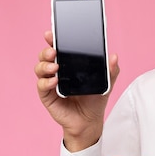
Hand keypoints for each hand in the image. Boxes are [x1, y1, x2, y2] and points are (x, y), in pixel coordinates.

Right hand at [34, 30, 119, 150]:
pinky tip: (54, 81)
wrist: (90, 121)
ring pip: (40, 68)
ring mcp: (50, 83)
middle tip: (54, 50)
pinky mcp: (47, 96)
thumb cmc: (95, 99)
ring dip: (45, 65)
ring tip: (55, 66)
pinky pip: (41, 86)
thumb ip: (111, 70)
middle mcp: (57, 71)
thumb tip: (114, 57)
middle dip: (47, 50)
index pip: (59, 48)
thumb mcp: (106, 83)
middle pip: (45, 56)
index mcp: (69, 64)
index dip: (53, 40)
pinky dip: (46, 82)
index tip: (51, 34)